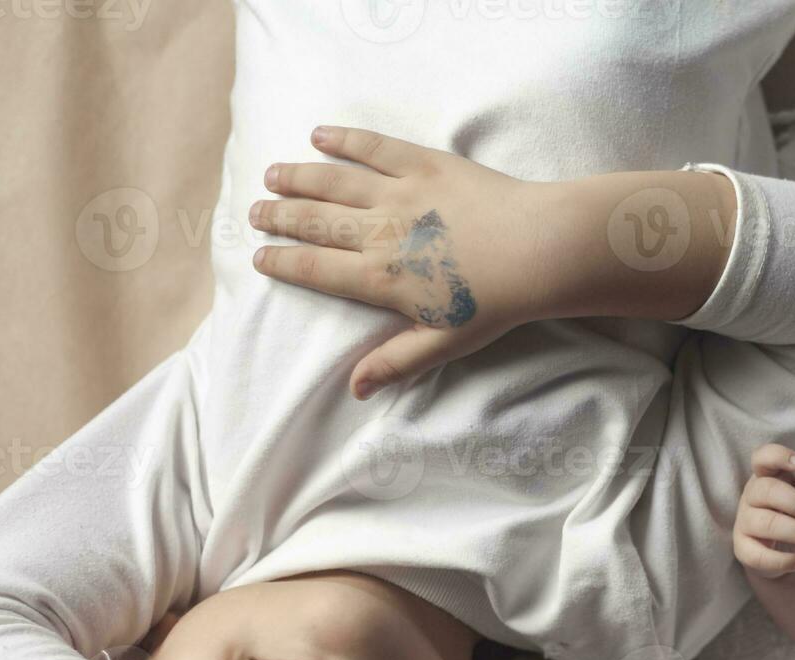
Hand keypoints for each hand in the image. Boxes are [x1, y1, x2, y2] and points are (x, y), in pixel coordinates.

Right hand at [249, 125, 551, 398]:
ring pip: (333, 181)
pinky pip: (373, 147)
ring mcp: (400, 193)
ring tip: (272, 174)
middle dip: (278, 217)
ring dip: (298, 177)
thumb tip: (354, 389)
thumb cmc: (497, 302)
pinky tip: (321, 134)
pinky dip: (344, 140)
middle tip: (254, 213)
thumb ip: (396, 362)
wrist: (539, 249)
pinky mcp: (425, 163)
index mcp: (380, 279)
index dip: (281, 263)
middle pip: (313, 221)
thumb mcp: (444, 342)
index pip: (314, 270)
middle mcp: (379, 233)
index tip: (258, 258)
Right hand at [733, 443, 794, 579]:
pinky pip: (758, 556)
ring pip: (767, 523)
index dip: (778, 456)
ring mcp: (744, 522)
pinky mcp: (743, 549)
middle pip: (767, 490)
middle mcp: (750, 496)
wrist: (781, 549)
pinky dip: (783, 561)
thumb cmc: (794, 514)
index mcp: (766, 476)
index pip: (762, 458)